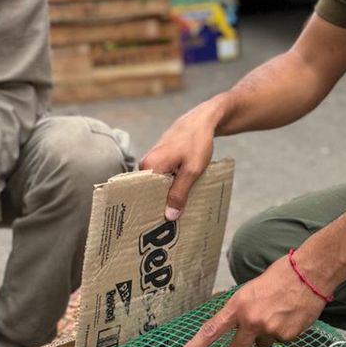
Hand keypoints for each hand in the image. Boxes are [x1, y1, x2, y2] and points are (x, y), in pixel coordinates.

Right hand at [139, 102, 221, 219]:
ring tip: (176, 214)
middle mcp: (146, 164)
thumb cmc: (197, 142)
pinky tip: (180, 197)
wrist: (202, 121)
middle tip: (169, 224)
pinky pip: (162, 179)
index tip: (157, 226)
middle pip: (149, 191)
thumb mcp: (192, 171)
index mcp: (150, 165)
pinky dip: (170, 187)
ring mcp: (153, 162)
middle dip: (159, 205)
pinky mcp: (161, 161)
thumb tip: (169, 216)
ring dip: (167, 197)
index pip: (143, 194)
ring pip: (157, 186)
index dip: (150, 209)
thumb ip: (180, 193)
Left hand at [176, 255, 326, 346]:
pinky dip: (284, 332)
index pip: (211, 329)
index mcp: (238, 305)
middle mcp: (251, 320)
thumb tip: (236, 325)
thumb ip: (241, 309)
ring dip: (267, 335)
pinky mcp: (287, 336)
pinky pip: (280, 341)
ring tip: (278, 314)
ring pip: (262, 345)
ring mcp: (270, 330)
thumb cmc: (280, 276)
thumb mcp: (251, 289)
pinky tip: (291, 316)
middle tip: (253, 331)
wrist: (309, 274)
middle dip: (242, 346)